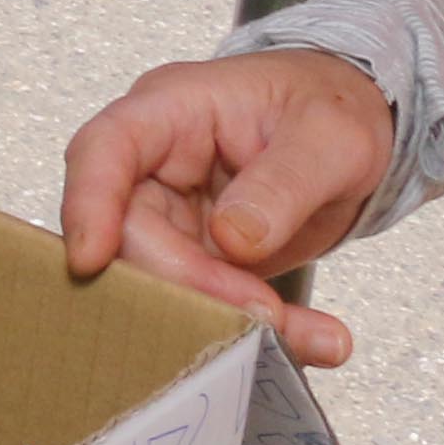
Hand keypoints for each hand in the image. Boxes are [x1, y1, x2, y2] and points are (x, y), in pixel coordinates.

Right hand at [55, 50, 394, 367]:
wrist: (354, 132)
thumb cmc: (333, 107)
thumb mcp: (331, 136)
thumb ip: (285, 183)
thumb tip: (234, 238)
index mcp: (173, 109)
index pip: (105, 149)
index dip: (89, 203)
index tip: (91, 261)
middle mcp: (156, 163)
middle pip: (129, 232)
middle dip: (187, 283)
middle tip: (260, 315)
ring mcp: (171, 214)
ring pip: (163, 280)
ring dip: (227, 316)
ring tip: (303, 335)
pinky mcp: (194, 256)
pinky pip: (206, 301)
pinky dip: (255, 326)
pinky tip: (308, 338)